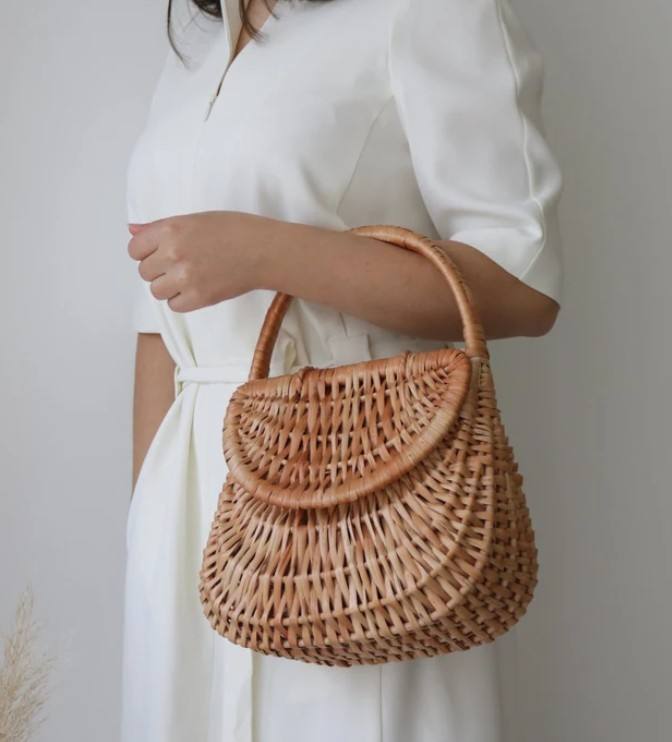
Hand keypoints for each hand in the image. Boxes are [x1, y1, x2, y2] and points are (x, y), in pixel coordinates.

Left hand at [127, 210, 275, 311]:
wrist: (264, 251)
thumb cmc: (235, 230)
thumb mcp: (195, 219)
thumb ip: (160, 227)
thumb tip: (132, 230)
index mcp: (171, 229)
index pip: (135, 248)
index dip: (146, 252)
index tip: (160, 253)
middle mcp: (173, 253)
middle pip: (144, 271)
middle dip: (159, 270)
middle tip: (182, 265)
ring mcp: (185, 278)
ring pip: (156, 291)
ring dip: (169, 287)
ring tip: (190, 277)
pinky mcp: (198, 298)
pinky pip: (174, 305)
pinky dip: (183, 300)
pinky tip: (198, 288)